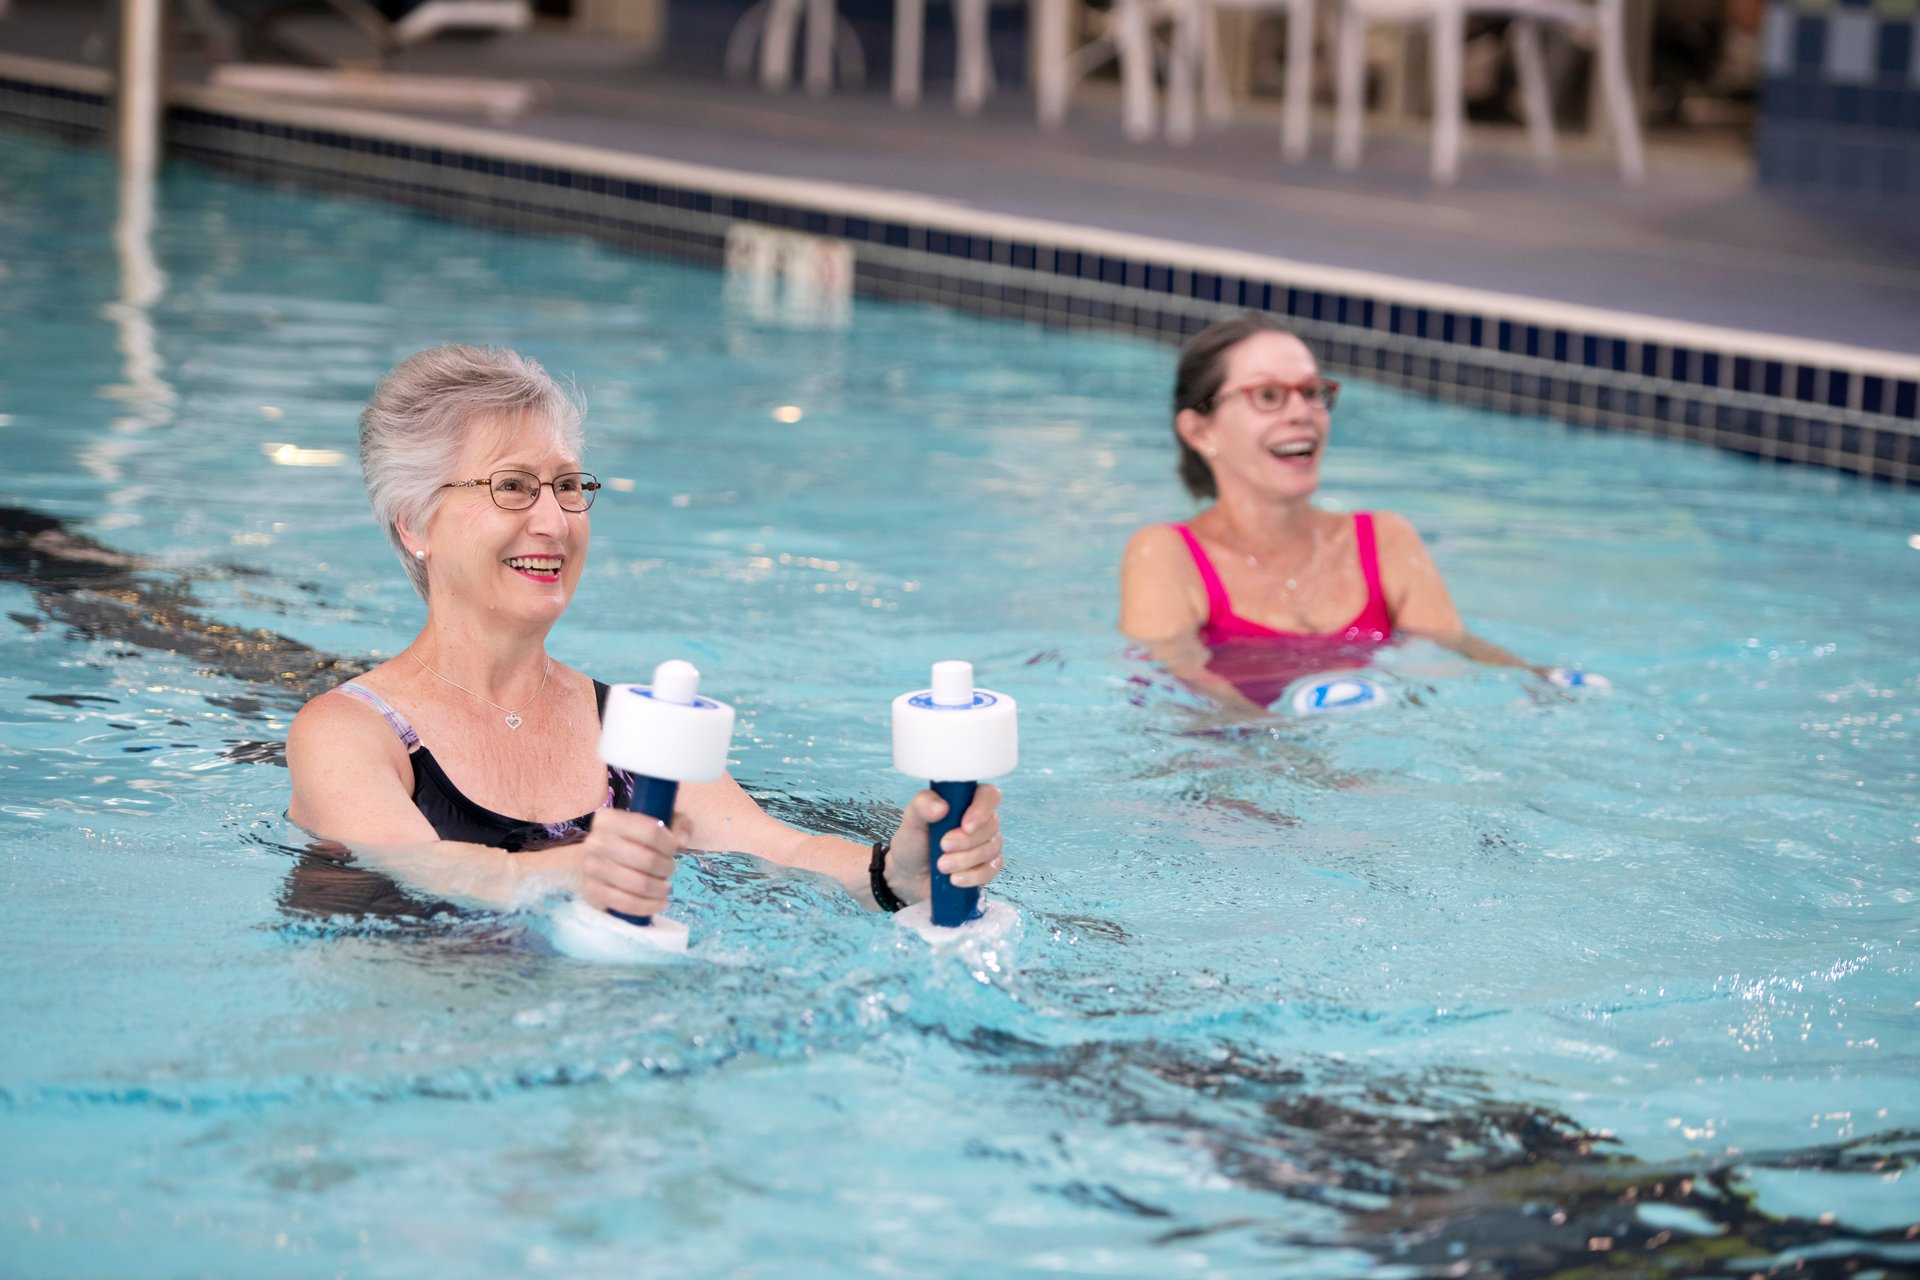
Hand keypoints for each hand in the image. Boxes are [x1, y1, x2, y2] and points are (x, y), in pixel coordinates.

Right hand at [578, 807, 684, 916]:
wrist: (596, 858)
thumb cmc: (631, 838)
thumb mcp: (657, 821)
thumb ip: (677, 825)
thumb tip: (680, 842)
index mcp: (609, 819)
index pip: (650, 831)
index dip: (669, 844)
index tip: (673, 849)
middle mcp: (596, 842)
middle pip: (647, 860)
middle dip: (666, 868)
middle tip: (669, 870)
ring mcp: (591, 868)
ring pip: (639, 884)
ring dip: (660, 888)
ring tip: (665, 887)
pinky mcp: (592, 892)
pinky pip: (626, 903)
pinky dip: (648, 906)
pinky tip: (659, 903)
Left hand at [884, 784, 1005, 903]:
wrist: (910, 874)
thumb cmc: (914, 842)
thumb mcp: (911, 820)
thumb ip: (922, 806)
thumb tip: (941, 806)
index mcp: (966, 801)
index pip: (989, 795)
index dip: (982, 809)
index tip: (965, 826)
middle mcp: (981, 820)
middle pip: (991, 825)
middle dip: (967, 841)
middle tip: (942, 846)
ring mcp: (987, 844)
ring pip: (991, 849)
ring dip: (965, 860)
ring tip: (941, 865)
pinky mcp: (987, 866)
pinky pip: (991, 870)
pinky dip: (972, 876)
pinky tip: (954, 879)